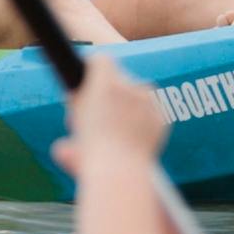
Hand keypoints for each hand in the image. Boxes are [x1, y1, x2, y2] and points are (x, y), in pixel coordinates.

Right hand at [57, 53, 167, 177]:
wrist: (120, 174)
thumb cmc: (90, 152)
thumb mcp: (73, 124)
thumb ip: (75, 105)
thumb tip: (71, 101)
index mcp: (105, 84)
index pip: (102, 60)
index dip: (93, 69)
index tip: (88, 80)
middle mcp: (130, 87)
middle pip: (119, 77)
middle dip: (109, 90)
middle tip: (99, 110)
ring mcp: (149, 102)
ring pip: (138, 92)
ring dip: (128, 102)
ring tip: (117, 125)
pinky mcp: (161, 118)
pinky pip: (152, 110)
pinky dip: (144, 119)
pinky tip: (133, 135)